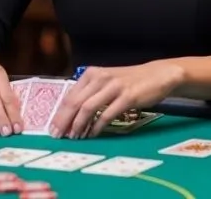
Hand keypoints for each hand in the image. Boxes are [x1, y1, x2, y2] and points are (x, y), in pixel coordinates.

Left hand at [49, 61, 183, 138]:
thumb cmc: (129, 80)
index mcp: (92, 73)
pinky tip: (93, 134)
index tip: (53, 128)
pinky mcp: (127, 96)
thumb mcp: (106, 81)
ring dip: (79, 125)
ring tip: (75, 137)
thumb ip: (90, 92)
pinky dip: (97, 126)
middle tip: (58, 136)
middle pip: (75, 102)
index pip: (70, 95)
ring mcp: (114, 86)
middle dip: (64, 121)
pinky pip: (107, 114)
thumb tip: (70, 113)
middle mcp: (100, 77)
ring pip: (88, 108)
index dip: (60, 113)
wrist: (157, 74)